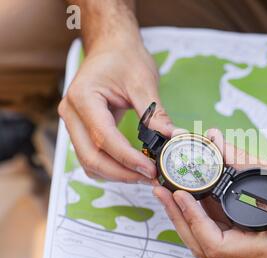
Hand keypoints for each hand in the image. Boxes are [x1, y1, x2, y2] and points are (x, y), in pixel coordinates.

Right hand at [58, 29, 172, 182]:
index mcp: (83, 98)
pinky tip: (132, 167)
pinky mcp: (81, 130)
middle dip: (121, 173)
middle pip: (91, 157)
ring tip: (143, 175)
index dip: (128, 158)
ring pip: (89, 162)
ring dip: (116, 174)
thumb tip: (172, 138)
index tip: (151, 169)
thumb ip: (155, 113)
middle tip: (149, 177)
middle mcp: (71, 114)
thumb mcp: (143, 82)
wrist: (111, 47)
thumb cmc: (125, 58)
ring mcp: (73, 123)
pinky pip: (91, 156)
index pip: (104, 138)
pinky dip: (111, 167)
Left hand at [153, 129, 266, 257]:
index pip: (215, 244)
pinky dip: (201, 217)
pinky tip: (191, 196)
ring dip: (186, 217)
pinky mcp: (248, 246)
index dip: (192, 218)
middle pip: (204, 246)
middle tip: (163, 190)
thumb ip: (240, 159)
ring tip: (170, 191)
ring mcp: (251, 256)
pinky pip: (217, 235)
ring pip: (206, 243)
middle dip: (180, 217)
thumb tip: (212, 141)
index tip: (179, 194)